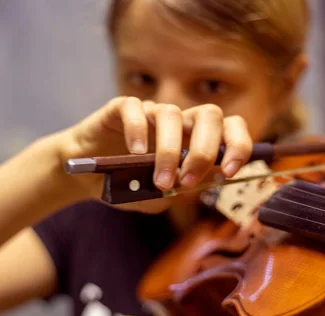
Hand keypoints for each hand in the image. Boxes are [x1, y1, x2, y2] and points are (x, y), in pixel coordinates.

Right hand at [54, 96, 252, 212]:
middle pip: (208, 115)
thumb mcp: (160, 198)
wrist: (86, 180)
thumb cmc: (128, 186)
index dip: (238, 145)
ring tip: (159, 180)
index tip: (229, 172)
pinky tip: (136, 153)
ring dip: (170, 150)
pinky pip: (134, 109)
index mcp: (195, 139)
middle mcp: (178, 122)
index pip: (231, 128)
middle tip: (187, 180)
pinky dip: (138, 130)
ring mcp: (150, 113)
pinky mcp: (121, 109)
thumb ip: (184, 191)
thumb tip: (210, 180)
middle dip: (204, 150)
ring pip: (172, 113)